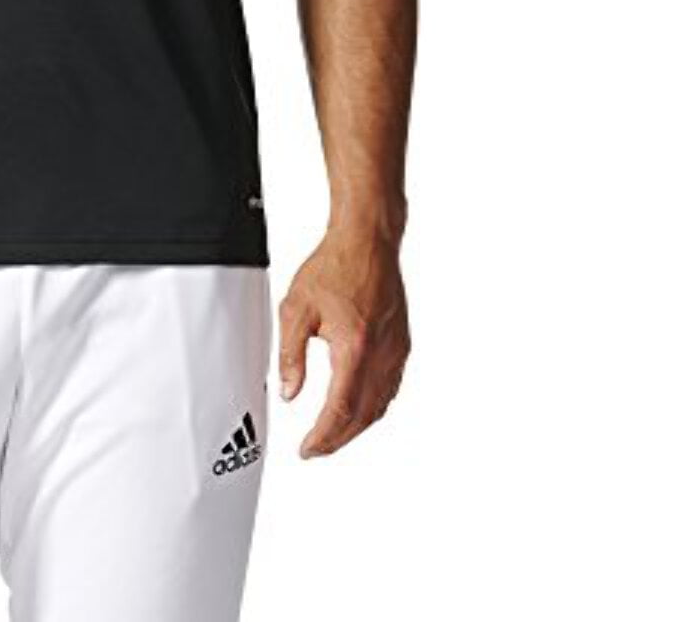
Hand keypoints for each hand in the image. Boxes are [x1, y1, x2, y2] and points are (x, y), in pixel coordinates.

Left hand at [279, 230, 409, 457]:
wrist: (368, 241)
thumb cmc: (334, 267)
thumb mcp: (297, 308)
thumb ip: (292, 355)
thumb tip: (290, 393)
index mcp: (354, 349)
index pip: (340, 411)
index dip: (322, 438)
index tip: (307, 450)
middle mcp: (382, 356)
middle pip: (363, 417)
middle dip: (338, 440)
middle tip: (315, 449)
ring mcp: (396, 352)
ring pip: (380, 406)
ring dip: (356, 427)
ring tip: (332, 434)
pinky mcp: (402, 345)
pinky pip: (390, 389)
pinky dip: (373, 407)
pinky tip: (358, 408)